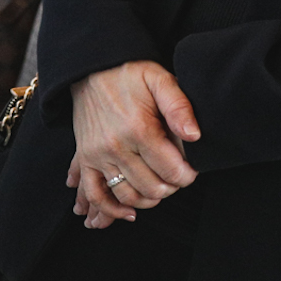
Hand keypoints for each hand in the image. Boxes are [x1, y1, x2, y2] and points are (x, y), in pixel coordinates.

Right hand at [66, 61, 201, 228]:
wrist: (91, 68)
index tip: (192, 169)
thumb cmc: (128, 73)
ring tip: (160, 188)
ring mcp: (98, 155)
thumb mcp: (159, 78)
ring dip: (149, 200)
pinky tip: (129, 212)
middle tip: (177, 176)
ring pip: (128, 196)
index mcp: (139, 128)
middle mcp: (116, 146)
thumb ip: (179, 106)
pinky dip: (112, 210)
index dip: (188, 176)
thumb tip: (195, 135)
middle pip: (152, 189)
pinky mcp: (86, 159)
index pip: (172, 171)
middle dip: (171, 188)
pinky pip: (96, 194)